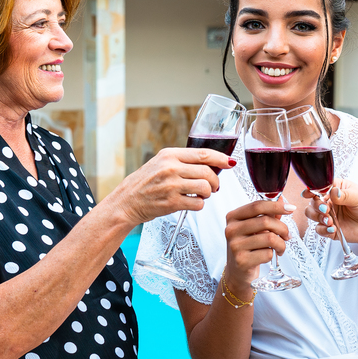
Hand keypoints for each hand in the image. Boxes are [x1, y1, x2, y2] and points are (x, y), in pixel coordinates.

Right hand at [117, 147, 232, 224]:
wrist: (126, 201)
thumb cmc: (145, 183)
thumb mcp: (161, 163)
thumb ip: (183, 161)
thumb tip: (212, 162)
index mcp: (170, 155)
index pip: (203, 153)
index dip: (221, 158)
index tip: (230, 162)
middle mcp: (171, 168)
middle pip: (208, 172)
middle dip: (216, 181)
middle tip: (214, 186)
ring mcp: (171, 186)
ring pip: (206, 188)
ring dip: (208, 193)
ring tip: (201, 194)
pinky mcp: (172, 203)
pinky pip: (198, 204)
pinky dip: (199, 205)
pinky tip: (192, 202)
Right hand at [224, 198, 293, 284]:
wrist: (237, 272)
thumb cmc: (248, 247)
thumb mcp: (254, 229)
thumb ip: (267, 215)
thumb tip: (281, 200)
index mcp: (233, 217)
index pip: (257, 206)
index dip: (276, 206)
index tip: (291, 208)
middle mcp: (231, 230)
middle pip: (266, 221)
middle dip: (282, 228)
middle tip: (287, 236)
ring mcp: (235, 246)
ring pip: (269, 238)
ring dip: (281, 244)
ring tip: (280, 248)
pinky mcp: (241, 261)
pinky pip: (267, 253)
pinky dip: (273, 254)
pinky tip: (270, 256)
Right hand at [303, 179, 357, 249]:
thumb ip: (345, 194)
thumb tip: (333, 192)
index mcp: (338, 189)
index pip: (320, 186)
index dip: (313, 189)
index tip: (309, 193)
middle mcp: (332, 202)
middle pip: (313, 201)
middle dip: (316, 205)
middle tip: (326, 209)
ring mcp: (330, 215)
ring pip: (312, 214)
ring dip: (317, 217)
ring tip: (329, 220)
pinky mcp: (330, 229)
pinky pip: (319, 229)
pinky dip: (322, 229)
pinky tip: (332, 228)